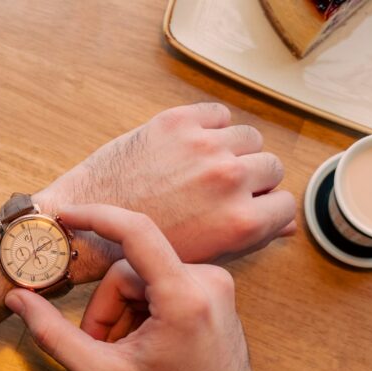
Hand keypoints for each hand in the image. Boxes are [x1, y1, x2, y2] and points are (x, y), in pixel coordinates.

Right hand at [4, 204, 267, 370]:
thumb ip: (53, 336)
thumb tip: (17, 298)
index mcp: (183, 297)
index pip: (136, 232)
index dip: (95, 217)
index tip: (65, 215)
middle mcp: (206, 278)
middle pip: (128, 270)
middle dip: (106, 307)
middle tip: (102, 348)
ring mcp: (214, 281)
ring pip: (141, 276)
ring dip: (122, 310)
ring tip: (126, 350)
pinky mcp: (213, 287)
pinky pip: (160, 281)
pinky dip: (142, 308)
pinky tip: (145, 341)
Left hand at [36, 103, 295, 272]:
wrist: (83, 227)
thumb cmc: (141, 251)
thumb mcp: (202, 256)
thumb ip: (249, 237)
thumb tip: (287, 226)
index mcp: (241, 221)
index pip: (286, 203)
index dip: (268, 206)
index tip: (251, 205)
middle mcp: (229, 179)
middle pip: (270, 165)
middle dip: (253, 177)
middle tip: (223, 187)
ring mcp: (204, 147)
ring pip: (248, 136)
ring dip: (233, 149)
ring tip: (204, 165)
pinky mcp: (176, 123)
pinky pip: (217, 113)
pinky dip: (211, 126)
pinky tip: (190, 145)